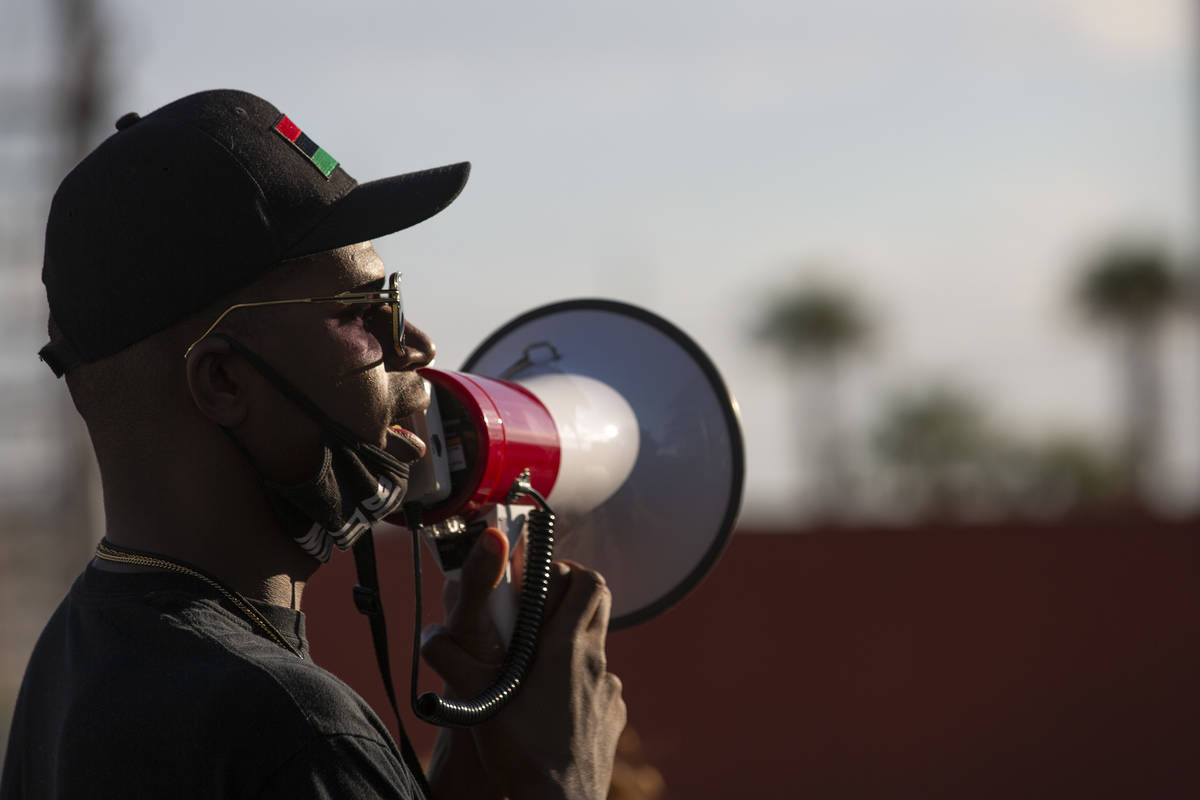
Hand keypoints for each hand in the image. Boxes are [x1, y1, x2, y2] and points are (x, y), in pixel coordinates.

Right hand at [423, 527, 626, 799]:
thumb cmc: (520, 751)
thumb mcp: (477, 700)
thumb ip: (450, 658)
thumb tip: (429, 635)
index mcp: (566, 646)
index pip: (587, 581)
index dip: (565, 571)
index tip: (538, 581)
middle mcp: (595, 661)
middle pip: (599, 601)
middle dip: (572, 594)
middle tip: (541, 607)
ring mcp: (609, 689)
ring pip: (597, 644)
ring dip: (572, 641)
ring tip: (538, 664)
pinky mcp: (613, 715)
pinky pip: (600, 684)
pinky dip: (580, 682)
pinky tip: (553, 706)